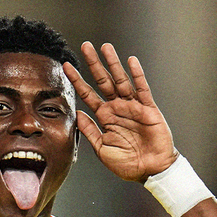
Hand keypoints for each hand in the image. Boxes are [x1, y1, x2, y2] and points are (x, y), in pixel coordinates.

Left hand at [64, 41, 177, 181]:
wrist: (150, 170)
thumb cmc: (127, 163)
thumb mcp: (102, 149)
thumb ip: (89, 131)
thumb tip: (77, 114)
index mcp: (105, 117)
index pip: (88, 94)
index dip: (77, 80)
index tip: (66, 67)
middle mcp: (117, 108)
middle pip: (103, 81)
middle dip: (94, 64)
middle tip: (85, 46)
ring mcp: (132, 106)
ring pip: (121, 80)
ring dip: (113, 63)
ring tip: (105, 47)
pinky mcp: (148, 108)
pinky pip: (142, 89)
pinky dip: (137, 75)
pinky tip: (131, 61)